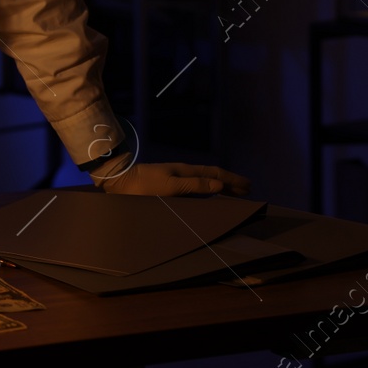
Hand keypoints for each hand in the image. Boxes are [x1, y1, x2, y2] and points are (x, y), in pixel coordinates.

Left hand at [97, 160, 251, 196]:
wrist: (120, 181)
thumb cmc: (144, 185)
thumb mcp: (171, 186)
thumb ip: (194, 185)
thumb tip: (218, 184)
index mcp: (185, 171)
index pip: (215, 174)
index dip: (232, 180)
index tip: (248, 185)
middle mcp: (182, 173)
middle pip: (211, 176)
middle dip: (229, 182)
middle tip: (246, 189)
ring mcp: (174, 178)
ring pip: (203, 181)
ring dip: (219, 186)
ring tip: (231, 192)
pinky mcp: (167, 185)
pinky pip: (194, 187)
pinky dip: (206, 191)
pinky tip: (205, 196)